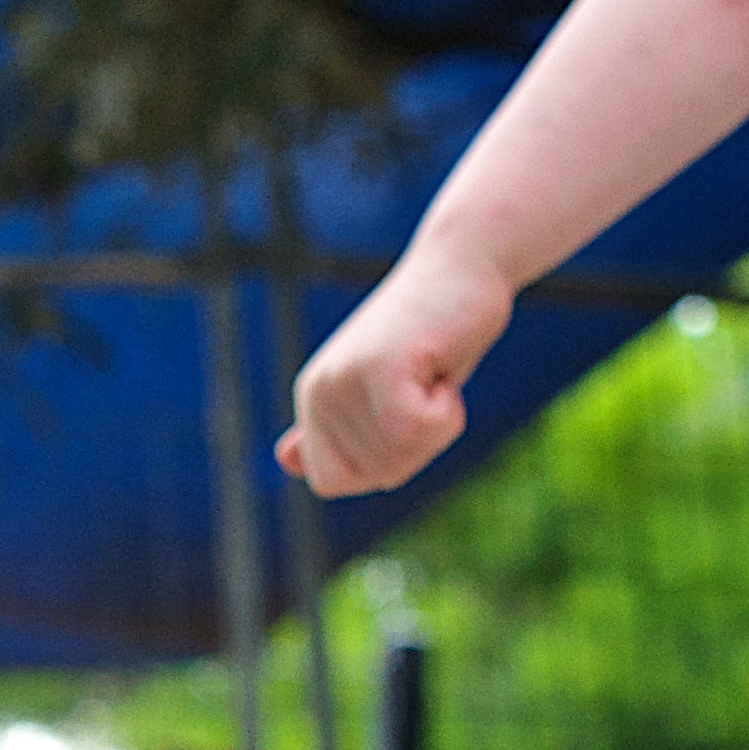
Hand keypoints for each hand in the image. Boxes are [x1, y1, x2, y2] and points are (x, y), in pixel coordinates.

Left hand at [276, 253, 508, 497]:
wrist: (463, 266)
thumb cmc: (431, 335)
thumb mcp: (380, 391)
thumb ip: (338, 430)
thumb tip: (285, 462)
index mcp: (312, 401)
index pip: (329, 482)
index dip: (378, 466)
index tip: (402, 416)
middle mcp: (318, 390)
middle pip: (376, 474)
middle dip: (419, 442)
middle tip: (426, 384)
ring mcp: (345, 377)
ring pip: (399, 455)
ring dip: (437, 423)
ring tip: (431, 371)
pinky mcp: (379, 365)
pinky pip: (415, 431)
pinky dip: (447, 412)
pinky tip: (441, 369)